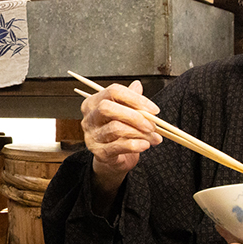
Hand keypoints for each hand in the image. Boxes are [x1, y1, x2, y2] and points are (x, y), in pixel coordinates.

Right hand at [80, 80, 162, 200]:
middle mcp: (89, 118)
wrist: (115, 158)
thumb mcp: (126, 113)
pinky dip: (135, 145)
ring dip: (139, 132)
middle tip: (152, 124)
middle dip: (134, 115)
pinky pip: (118, 146)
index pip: (113, 91)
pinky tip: (145, 145)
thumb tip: (137, 85)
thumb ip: (131, 99)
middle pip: (107, 107)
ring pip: (115, 128)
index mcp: (94, 103)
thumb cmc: (120, 133)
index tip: (153, 109)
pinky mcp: (98, 152)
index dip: (135, 98)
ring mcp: (91, 136)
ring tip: (153, 136)